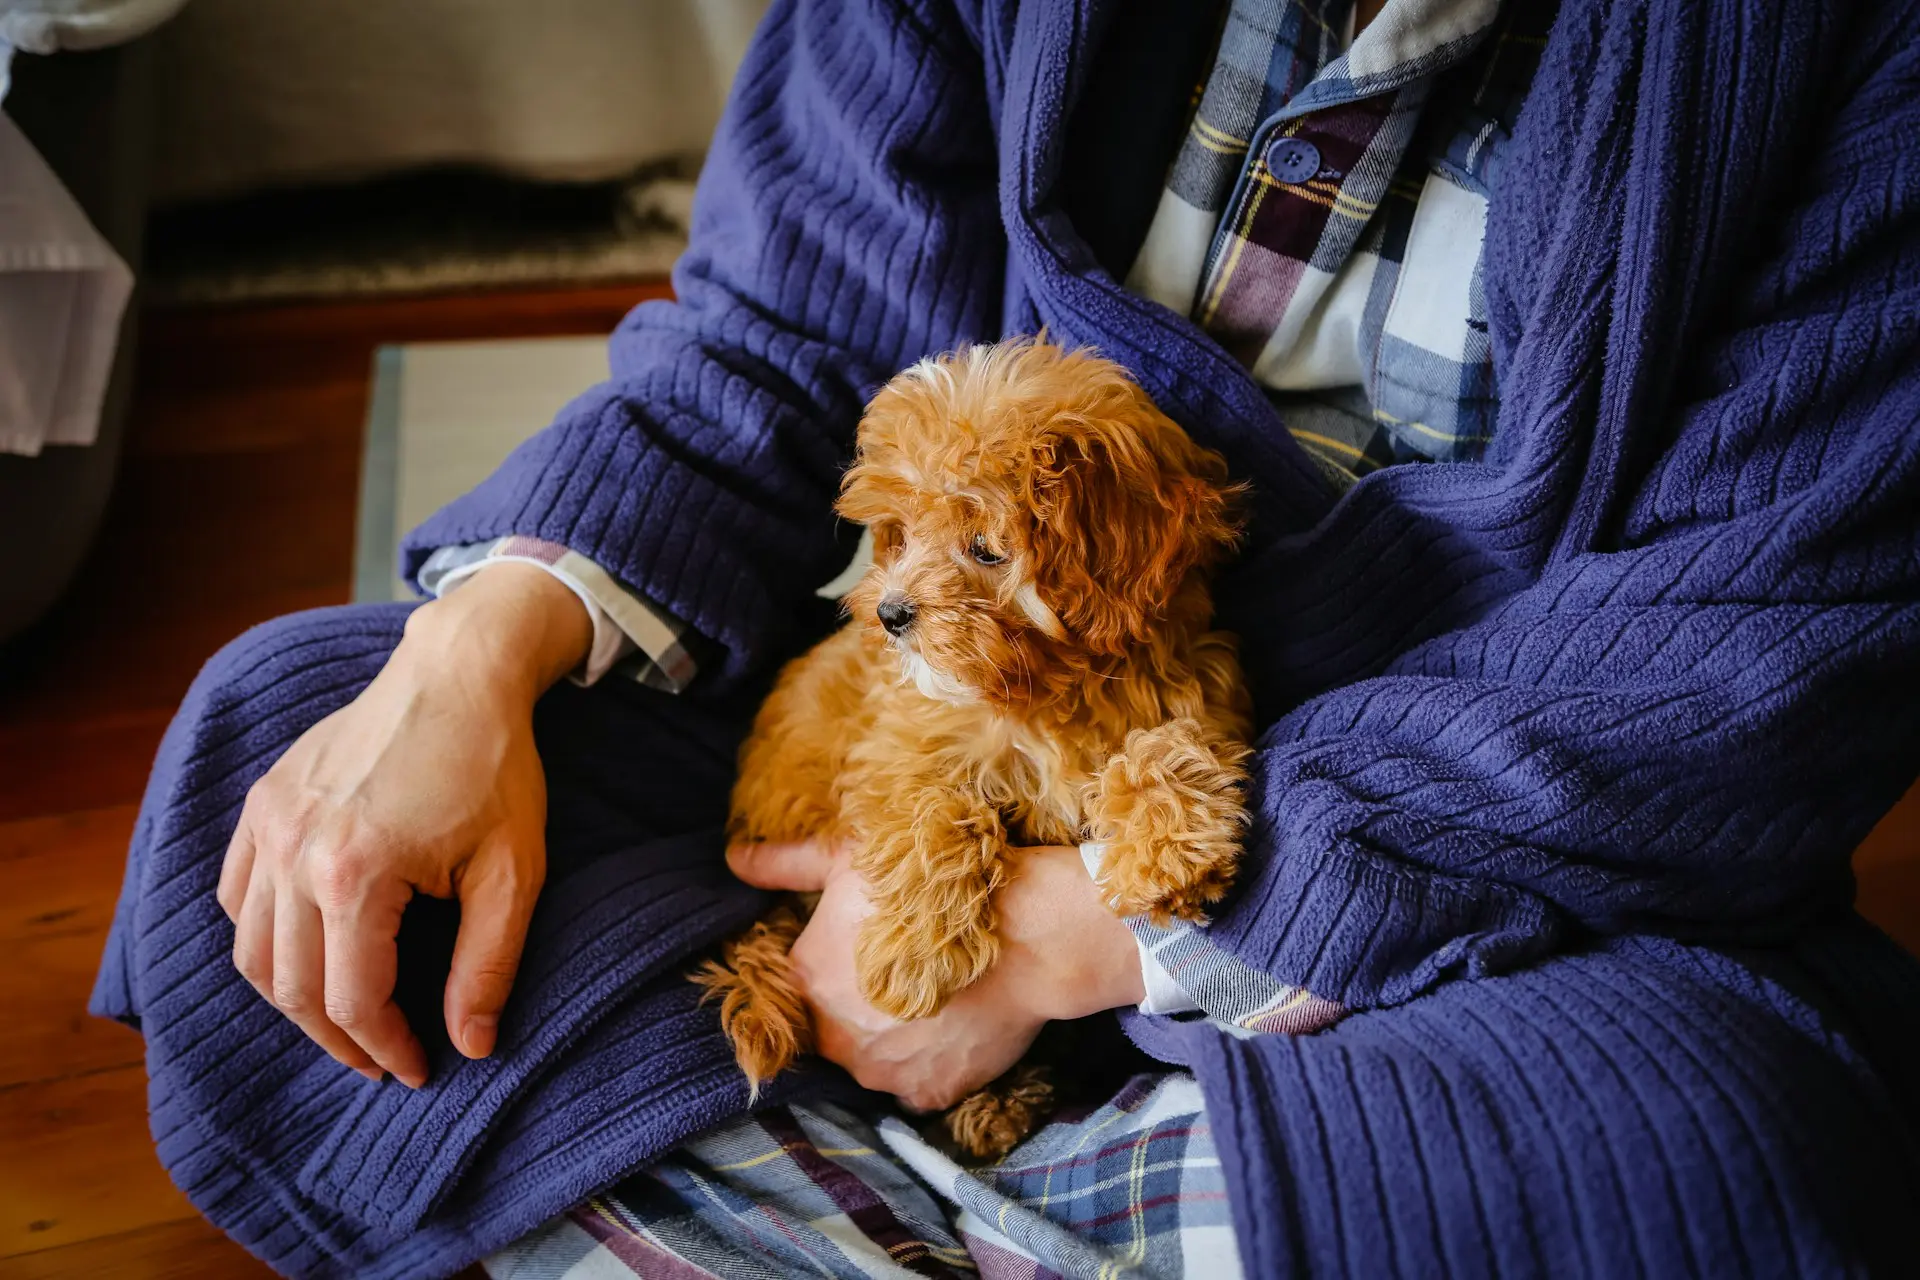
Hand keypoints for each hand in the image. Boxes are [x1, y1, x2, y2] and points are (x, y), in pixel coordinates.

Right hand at [217, 563, 592, 1085]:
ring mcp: (269, 824)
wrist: (458, 673)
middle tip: (384, 1061)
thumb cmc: (495, 768)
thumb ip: (487, 966)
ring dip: (295, 1000)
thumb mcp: (514, 871)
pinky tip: (308, 953)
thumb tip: (471, 1046)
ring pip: (253, 951)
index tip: (423, 1069)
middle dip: (341, 1040)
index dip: (388, 1048)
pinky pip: (238, 895)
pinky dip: (263, 939)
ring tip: (347, 1021)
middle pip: (294, 988)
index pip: (353, 1000)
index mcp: (355, 873)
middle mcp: (294, 851)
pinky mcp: (263, 802)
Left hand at [728, 839, 1144, 1110]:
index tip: (865, 948)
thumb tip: (732, 857)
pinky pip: (917, 1085)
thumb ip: (784, 863)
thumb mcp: (849, 858)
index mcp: (806, 981)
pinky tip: (953, 1026)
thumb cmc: (932, 885)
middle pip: (834, 1027)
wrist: (1025, 932)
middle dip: (860, 1005)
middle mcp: (834, 1038)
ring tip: (933, 997)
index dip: (833, 965)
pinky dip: (930, 1063)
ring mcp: (883, 1074)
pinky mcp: (929, 1093)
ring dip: (894, 1038)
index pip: (800, 985)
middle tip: (901, 970)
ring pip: (874, 1060)